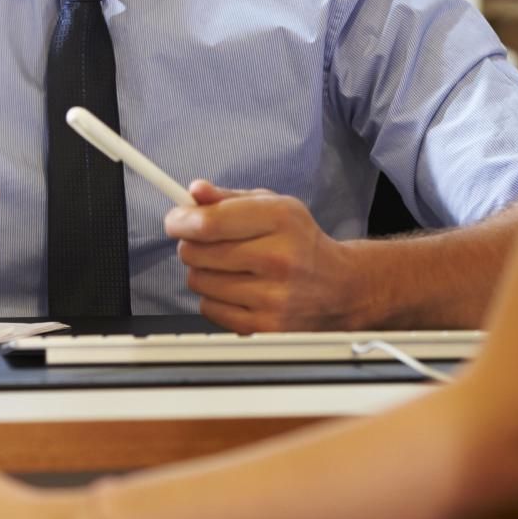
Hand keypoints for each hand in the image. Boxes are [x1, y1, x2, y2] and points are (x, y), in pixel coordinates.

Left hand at [165, 179, 358, 332]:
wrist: (341, 287)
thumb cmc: (302, 243)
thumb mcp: (274, 205)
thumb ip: (229, 197)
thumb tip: (194, 192)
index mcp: (280, 219)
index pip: (209, 222)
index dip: (181, 221)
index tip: (176, 221)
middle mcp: (277, 258)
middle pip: (196, 252)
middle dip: (192, 245)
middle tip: (206, 243)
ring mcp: (271, 297)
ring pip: (198, 281)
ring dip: (203, 272)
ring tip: (228, 267)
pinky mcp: (264, 327)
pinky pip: (209, 309)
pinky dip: (214, 299)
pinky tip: (237, 290)